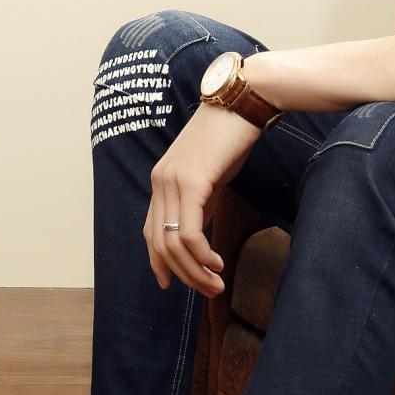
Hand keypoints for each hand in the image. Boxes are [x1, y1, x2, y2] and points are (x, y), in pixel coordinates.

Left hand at [144, 102, 260, 298]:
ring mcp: (172, 182)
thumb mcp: (210, 178)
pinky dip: (202, 256)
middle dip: (184, 275)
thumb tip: (198, 239)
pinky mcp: (191, 182)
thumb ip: (199, 205)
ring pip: (174, 245)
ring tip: (216, 285)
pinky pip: (190, 233)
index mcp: (161, 182)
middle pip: (161, 245)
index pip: (151, 233)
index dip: (159, 263)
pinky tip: (218, 263)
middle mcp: (160, 182)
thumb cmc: (231, 139)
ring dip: (196, 272)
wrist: (243, 102)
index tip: (173, 285)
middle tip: (209, 292)